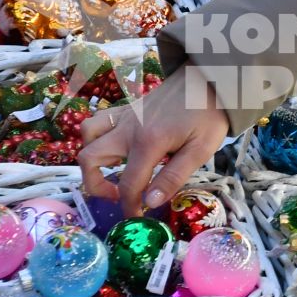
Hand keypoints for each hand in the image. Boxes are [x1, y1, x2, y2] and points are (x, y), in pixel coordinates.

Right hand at [77, 66, 229, 216]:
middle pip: (88, 159)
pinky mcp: (125, 109)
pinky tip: (118, 149)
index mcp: (148, 142)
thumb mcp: (200, 150)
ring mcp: (123, 116)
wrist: (209, 78)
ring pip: (87, 136)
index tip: (137, 218)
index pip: (128, 184)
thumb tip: (150, 202)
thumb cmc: (209, 115)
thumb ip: (173, 177)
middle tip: (120, 194)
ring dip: (92, 158)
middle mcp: (127, 129)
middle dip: (97, 185)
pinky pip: (98, 121)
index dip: (129, 206)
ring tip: (114, 171)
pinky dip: (97, 137)